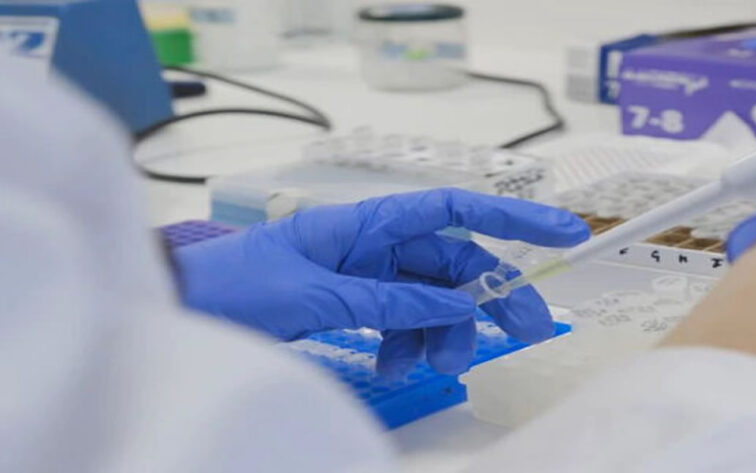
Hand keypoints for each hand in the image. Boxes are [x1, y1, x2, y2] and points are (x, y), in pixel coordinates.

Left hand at [174, 188, 589, 376]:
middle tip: (529, 332)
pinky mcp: (356, 302)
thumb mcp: (320, 296)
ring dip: (443, 334)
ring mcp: (368, 274)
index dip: (514, 217)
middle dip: (493, 299)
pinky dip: (408, 344)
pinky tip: (395, 367)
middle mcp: (377, 243)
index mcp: (369, 222)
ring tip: (433, 367)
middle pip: (456, 265)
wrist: (187, 308)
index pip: (455, 210)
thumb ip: (393, 301)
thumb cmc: (241, 286)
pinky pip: (402, 320)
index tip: (565, 233)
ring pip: (433, 300)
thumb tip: (460, 307)